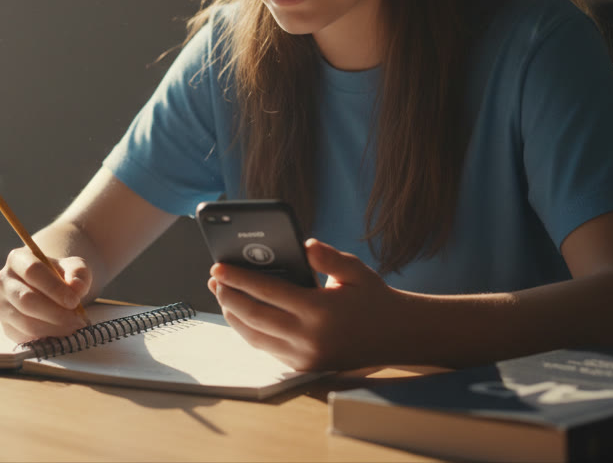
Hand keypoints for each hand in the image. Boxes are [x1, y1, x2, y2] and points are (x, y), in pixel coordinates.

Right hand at [0, 246, 91, 342]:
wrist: (50, 291)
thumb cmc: (62, 276)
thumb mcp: (74, 268)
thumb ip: (78, 273)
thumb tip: (76, 287)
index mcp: (17, 259)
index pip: (32, 271)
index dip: (54, 287)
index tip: (74, 301)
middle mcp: (3, 281)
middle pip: (26, 300)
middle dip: (55, 313)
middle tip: (77, 321)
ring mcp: (1, 306)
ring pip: (26, 322)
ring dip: (54, 329)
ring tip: (74, 328)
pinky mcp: (6, 327)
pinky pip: (26, 337)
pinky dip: (47, 339)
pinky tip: (62, 335)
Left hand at [207, 238, 403, 370]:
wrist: (398, 336)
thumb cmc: (374, 298)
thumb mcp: (355, 270)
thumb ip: (327, 257)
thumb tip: (303, 245)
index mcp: (320, 311)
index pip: (267, 293)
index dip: (238, 279)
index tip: (218, 267)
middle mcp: (309, 338)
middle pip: (254, 317)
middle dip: (229, 297)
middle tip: (214, 280)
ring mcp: (305, 357)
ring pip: (256, 338)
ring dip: (234, 317)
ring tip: (223, 296)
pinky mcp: (305, 368)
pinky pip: (268, 349)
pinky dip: (251, 332)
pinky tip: (242, 315)